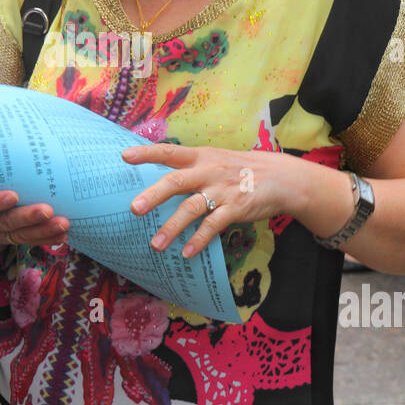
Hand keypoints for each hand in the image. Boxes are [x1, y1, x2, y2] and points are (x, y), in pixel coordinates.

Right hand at [0, 189, 68, 252]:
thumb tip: (11, 132)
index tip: (13, 195)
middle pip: (7, 222)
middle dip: (28, 217)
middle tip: (47, 210)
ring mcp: (3, 234)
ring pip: (23, 235)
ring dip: (44, 230)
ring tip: (62, 223)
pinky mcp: (16, 239)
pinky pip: (33, 241)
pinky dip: (49, 238)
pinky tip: (64, 234)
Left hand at [121, 143, 320, 257]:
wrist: (280, 177)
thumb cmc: (240, 169)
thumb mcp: (215, 159)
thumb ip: (190, 168)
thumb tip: (159, 181)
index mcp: (200, 157)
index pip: (169, 152)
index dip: (147, 153)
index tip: (124, 156)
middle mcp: (208, 171)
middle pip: (176, 182)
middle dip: (153, 195)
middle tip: (134, 209)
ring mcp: (221, 190)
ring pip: (191, 208)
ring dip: (172, 228)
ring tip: (155, 245)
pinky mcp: (235, 208)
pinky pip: (212, 226)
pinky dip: (198, 240)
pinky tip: (186, 252)